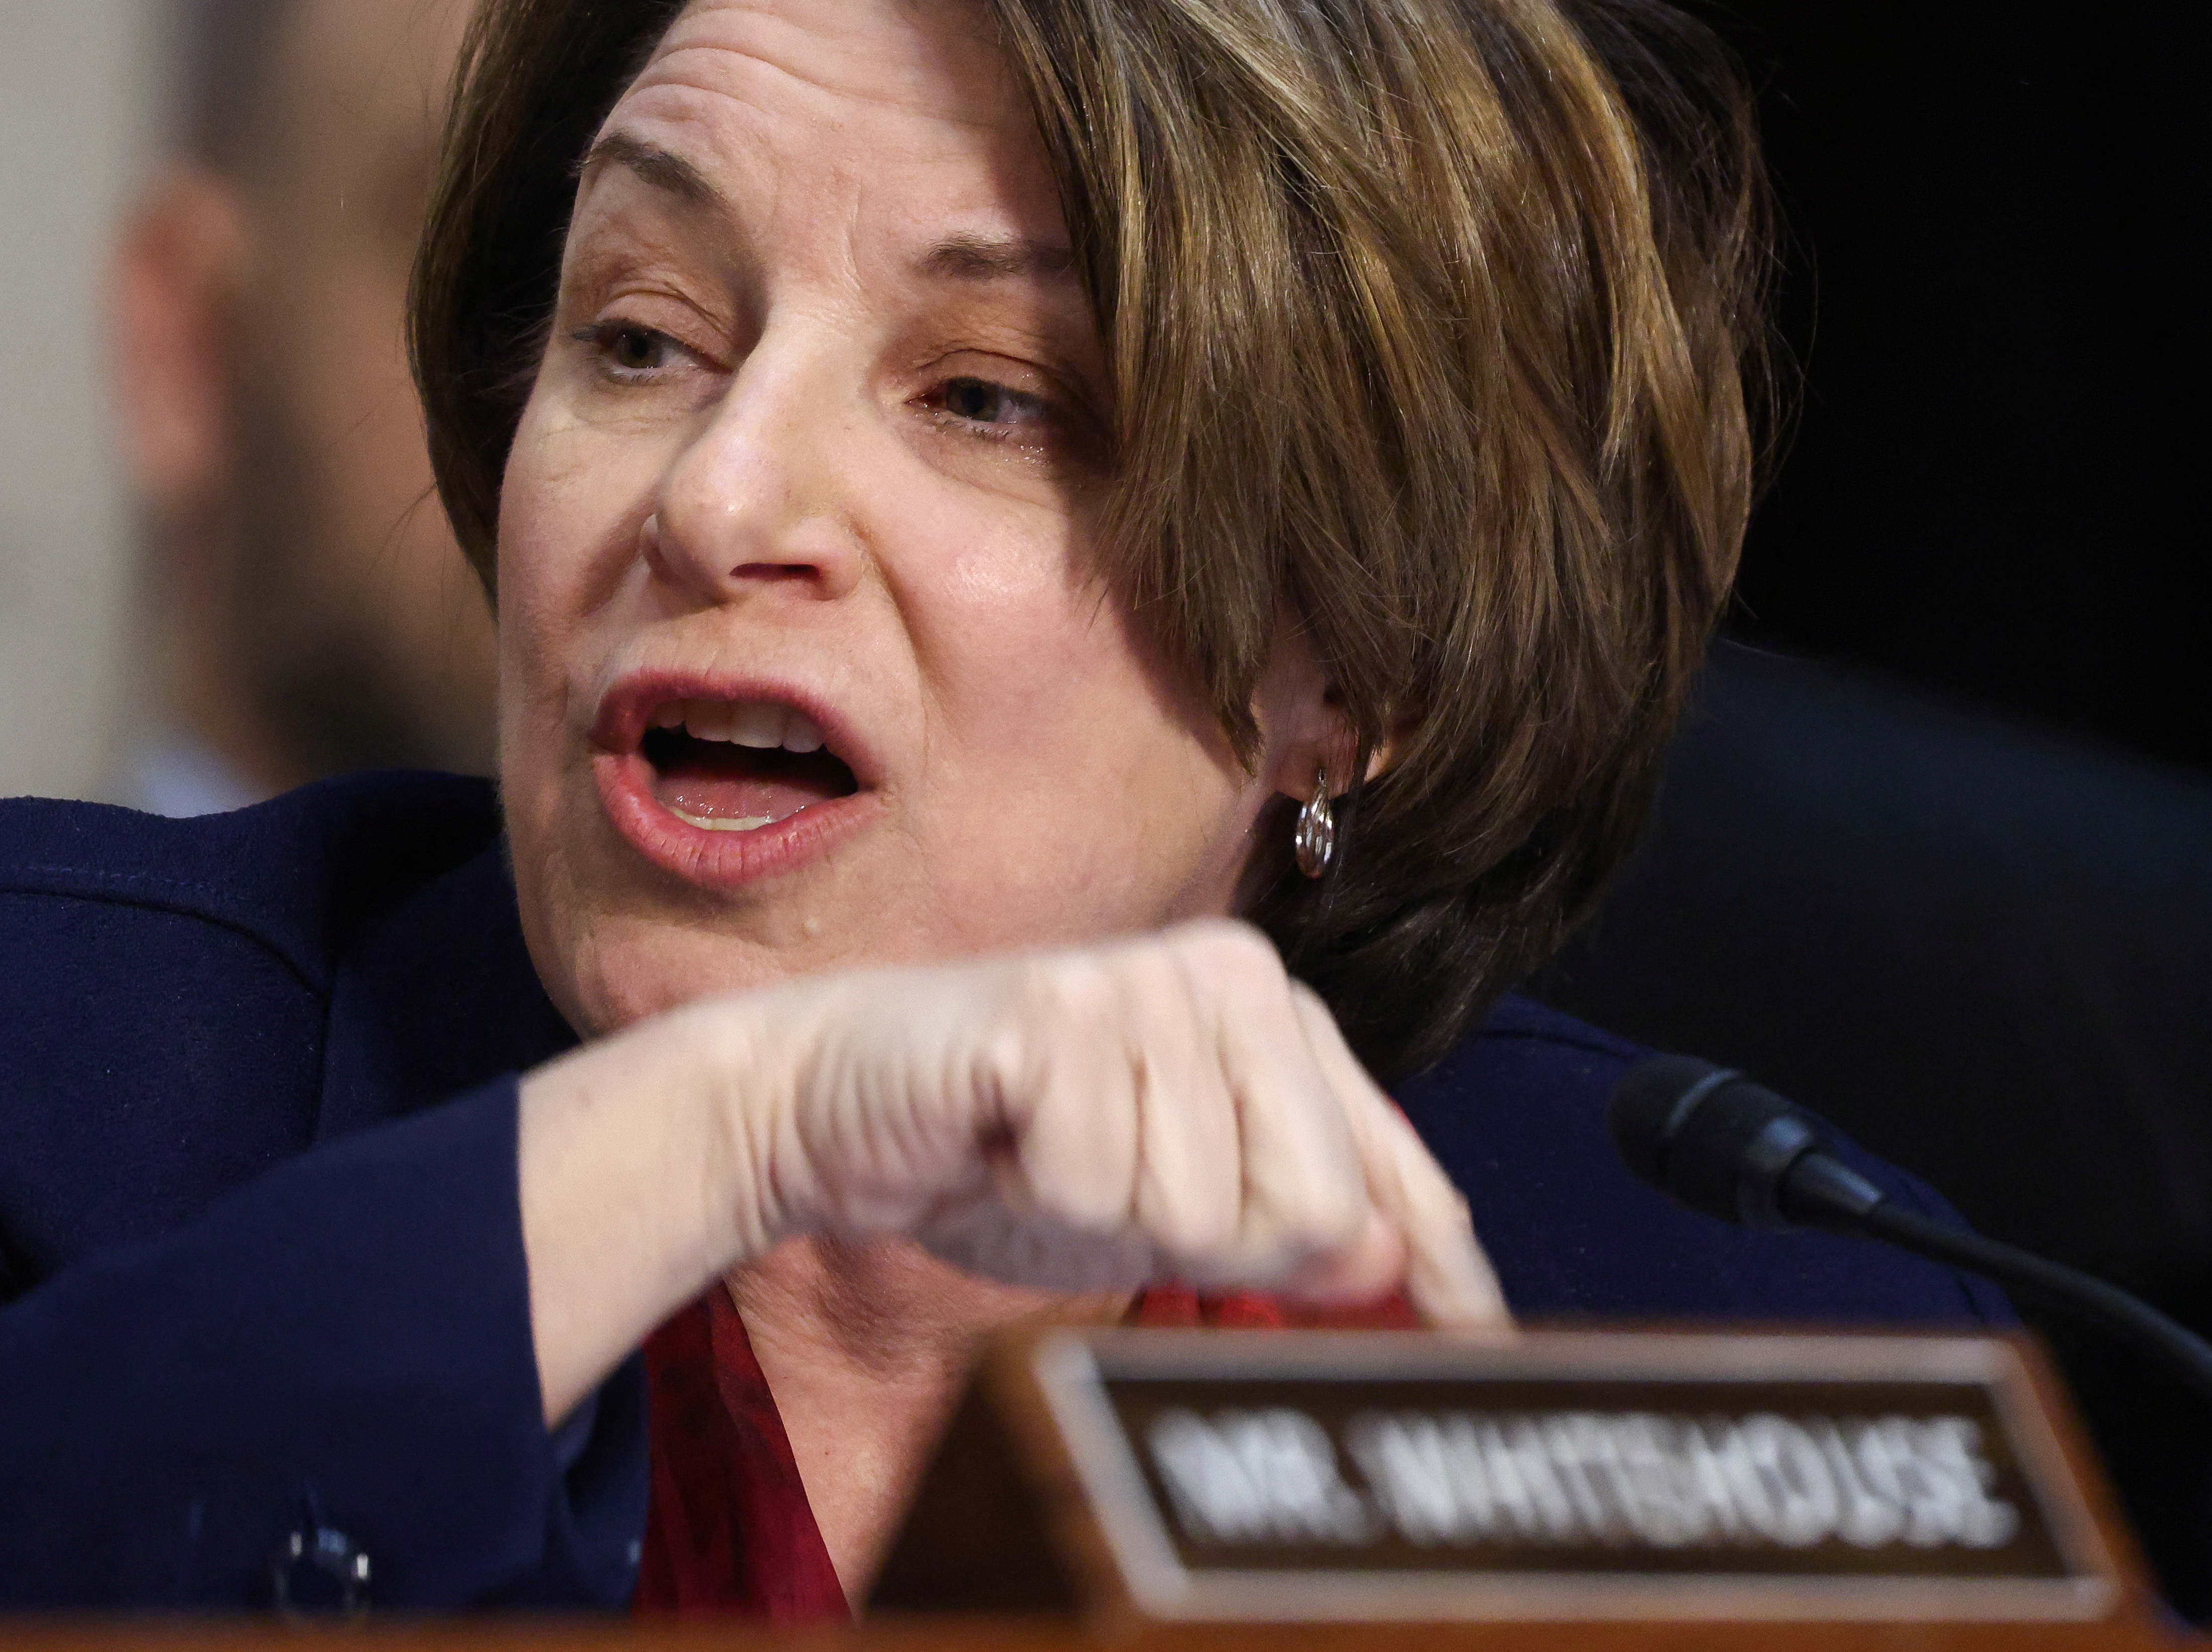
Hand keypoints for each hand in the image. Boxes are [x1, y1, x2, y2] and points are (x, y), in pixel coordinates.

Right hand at [757, 919, 1503, 1321]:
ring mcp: (1143, 982)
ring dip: (1104, 1219)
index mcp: (1276, 1018)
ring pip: (1195, 1209)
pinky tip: (999, 1142)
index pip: (1389, 1170)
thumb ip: (1289, 1227)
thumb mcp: (1169, 1204)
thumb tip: (1402, 1261)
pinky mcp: (1054, 1008)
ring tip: (1046, 1159)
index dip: (1438, 1269)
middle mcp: (1231, 977)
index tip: (1481, 1338)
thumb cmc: (1006, 1152)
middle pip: (1312, 1209)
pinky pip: (1094, 1184)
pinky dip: (1036, 1193)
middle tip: (1117, 1195)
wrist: (835, 1104)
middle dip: (1209, 1243)